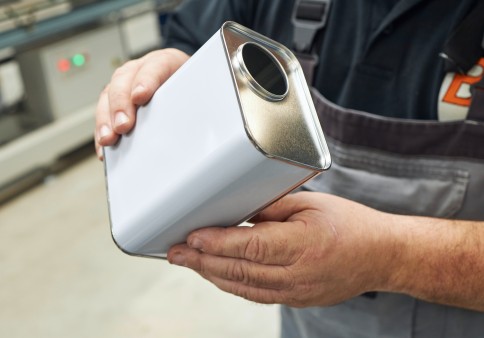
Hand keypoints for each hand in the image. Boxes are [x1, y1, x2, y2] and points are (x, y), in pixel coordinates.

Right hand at [94, 48, 189, 158]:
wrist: (183, 80)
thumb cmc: (189, 85)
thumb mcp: (197, 86)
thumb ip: (194, 99)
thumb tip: (195, 124)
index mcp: (164, 61)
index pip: (154, 67)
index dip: (146, 81)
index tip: (140, 97)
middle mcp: (139, 69)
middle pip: (124, 80)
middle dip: (121, 104)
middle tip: (123, 125)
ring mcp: (124, 83)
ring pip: (108, 95)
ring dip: (106, 119)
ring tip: (108, 139)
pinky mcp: (115, 100)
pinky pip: (103, 113)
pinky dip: (102, 131)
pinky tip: (104, 148)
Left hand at [167, 192, 396, 306]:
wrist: (381, 256)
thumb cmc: (351, 225)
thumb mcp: (312, 204)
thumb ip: (272, 208)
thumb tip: (237, 208)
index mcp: (304, 245)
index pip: (251, 246)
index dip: (218, 242)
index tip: (192, 236)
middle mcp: (298, 274)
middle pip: (240, 270)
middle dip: (203, 261)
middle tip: (175, 252)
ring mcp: (297, 291)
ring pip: (244, 287)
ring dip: (212, 274)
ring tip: (188, 263)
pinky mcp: (296, 298)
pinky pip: (256, 295)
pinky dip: (232, 284)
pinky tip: (216, 274)